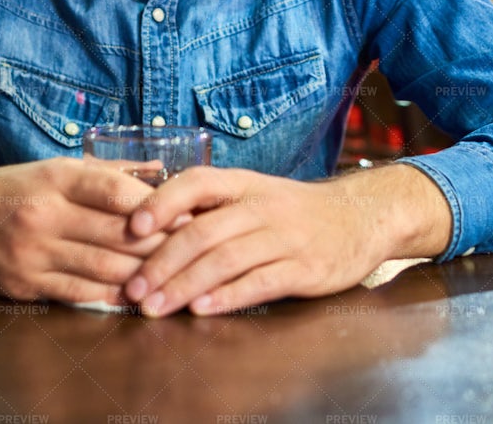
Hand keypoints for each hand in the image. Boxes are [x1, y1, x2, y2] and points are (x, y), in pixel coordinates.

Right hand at [0, 156, 170, 304]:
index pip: (114, 191)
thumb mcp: (52, 168)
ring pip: (103, 268)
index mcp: (55, 178)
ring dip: (142, 276)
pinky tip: (135, 297)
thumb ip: (105, 172)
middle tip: (193, 252)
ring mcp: (32, 252)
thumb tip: (158, 171)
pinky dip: (112, 297)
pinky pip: (78, 293)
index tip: (185, 216)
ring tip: (173, 278)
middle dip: (160, 245)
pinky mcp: (23, 284)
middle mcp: (44, 213)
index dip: (155, 207)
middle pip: (116, 234)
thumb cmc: (9, 190)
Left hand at [121, 166, 422, 316]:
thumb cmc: (294, 211)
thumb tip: (150, 233)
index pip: (196, 182)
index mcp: (244, 184)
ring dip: (184, 286)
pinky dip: (227, 297)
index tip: (131, 227)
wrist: (360, 216)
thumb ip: (212, 210)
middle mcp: (262, 206)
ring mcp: (285, 237)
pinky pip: (260, 282)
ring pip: (225, 260)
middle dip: (162, 263)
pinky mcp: (305, 268)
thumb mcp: (255, 194)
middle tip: (133, 289)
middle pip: (203, 231)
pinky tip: (202, 310)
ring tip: (155, 308)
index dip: (162, 202)